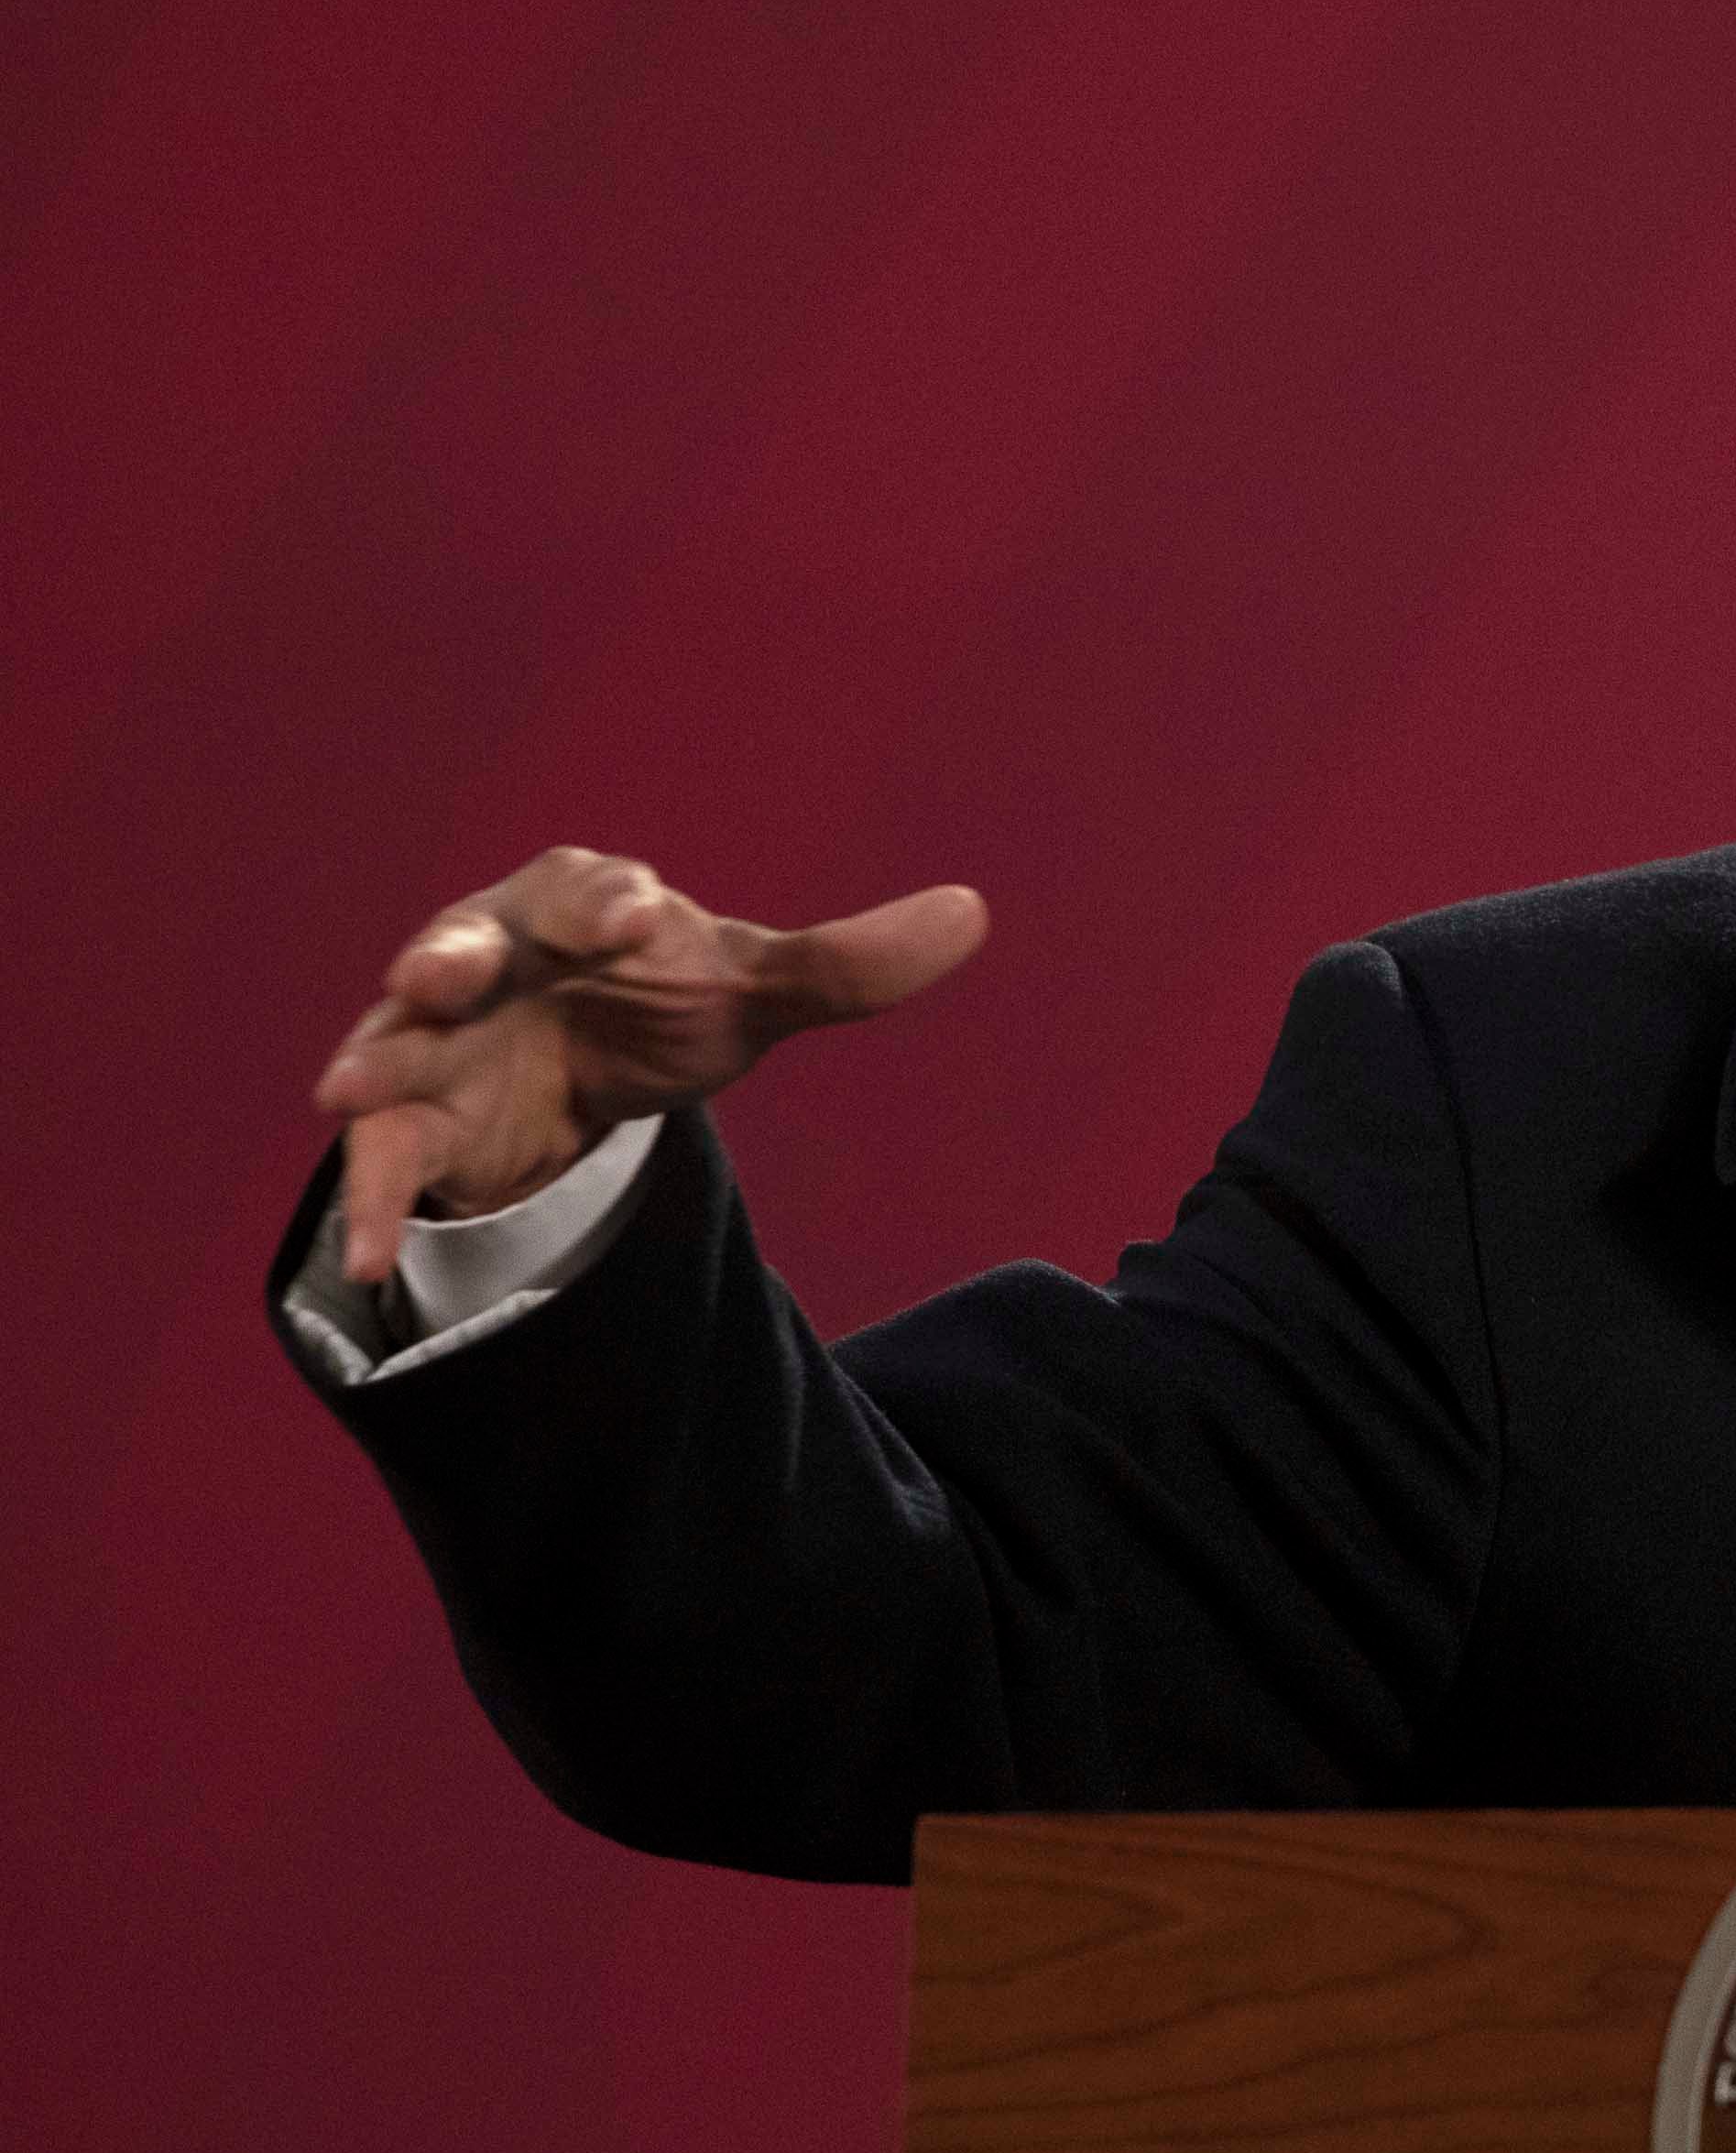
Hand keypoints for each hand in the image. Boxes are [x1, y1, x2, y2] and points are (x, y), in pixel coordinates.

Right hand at [310, 848, 987, 1286]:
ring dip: (372, 1060)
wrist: (593, 1065)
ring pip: (396, 1041)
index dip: (611, 905)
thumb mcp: (757, 991)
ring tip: (344, 1092)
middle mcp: (491, 955)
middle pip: (463, 945)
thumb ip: (850, 965)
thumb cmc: (664, 995)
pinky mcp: (420, 1120)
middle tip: (442, 973)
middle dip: (451, 956)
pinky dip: (373, 1204)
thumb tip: (974, 912)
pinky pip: (386, 1159)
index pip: (592, 891)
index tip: (640, 922)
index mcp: (583, 902)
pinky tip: (371, 1262)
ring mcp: (441, 1038)